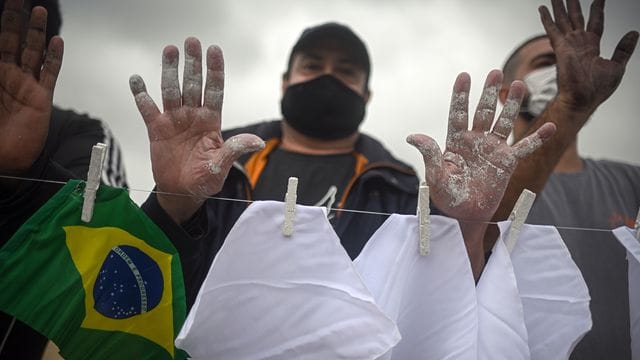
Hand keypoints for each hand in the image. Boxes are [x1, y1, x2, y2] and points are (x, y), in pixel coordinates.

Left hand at [0, 0, 62, 174]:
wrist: (6, 162)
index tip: (3, 5)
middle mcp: (7, 76)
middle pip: (12, 40)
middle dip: (14, 18)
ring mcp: (26, 85)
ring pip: (32, 52)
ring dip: (35, 31)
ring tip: (38, 11)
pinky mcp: (42, 97)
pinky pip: (50, 73)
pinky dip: (54, 57)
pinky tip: (57, 42)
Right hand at [129, 37, 263, 223]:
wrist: (182, 192)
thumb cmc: (205, 180)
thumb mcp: (222, 165)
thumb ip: (234, 149)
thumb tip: (257, 142)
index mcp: (211, 121)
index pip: (214, 90)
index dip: (214, 70)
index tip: (214, 50)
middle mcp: (193, 116)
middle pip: (192, 83)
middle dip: (193, 63)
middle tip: (191, 41)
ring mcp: (174, 120)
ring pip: (171, 89)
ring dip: (170, 70)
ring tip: (169, 50)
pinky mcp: (156, 129)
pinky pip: (147, 108)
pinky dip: (141, 94)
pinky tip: (136, 79)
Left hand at [408, 70, 555, 222]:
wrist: (466, 214)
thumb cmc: (448, 197)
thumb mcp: (435, 177)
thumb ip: (430, 155)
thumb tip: (412, 136)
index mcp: (456, 142)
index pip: (458, 114)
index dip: (461, 95)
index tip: (464, 76)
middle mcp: (475, 140)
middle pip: (483, 112)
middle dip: (489, 92)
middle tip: (495, 72)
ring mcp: (493, 149)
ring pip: (504, 122)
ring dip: (511, 105)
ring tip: (519, 84)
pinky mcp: (507, 162)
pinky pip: (524, 148)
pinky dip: (537, 139)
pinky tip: (550, 127)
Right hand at [540, 0, 637, 113]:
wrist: (583, 99)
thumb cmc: (597, 89)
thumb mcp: (617, 66)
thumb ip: (624, 49)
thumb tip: (634, 32)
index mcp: (592, 46)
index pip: (595, 22)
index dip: (597, 9)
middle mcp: (579, 43)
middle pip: (576, 18)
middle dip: (573, 4)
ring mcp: (568, 44)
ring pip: (563, 20)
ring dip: (559, 7)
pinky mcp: (561, 48)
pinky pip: (552, 29)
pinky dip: (547, 19)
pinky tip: (542, 9)